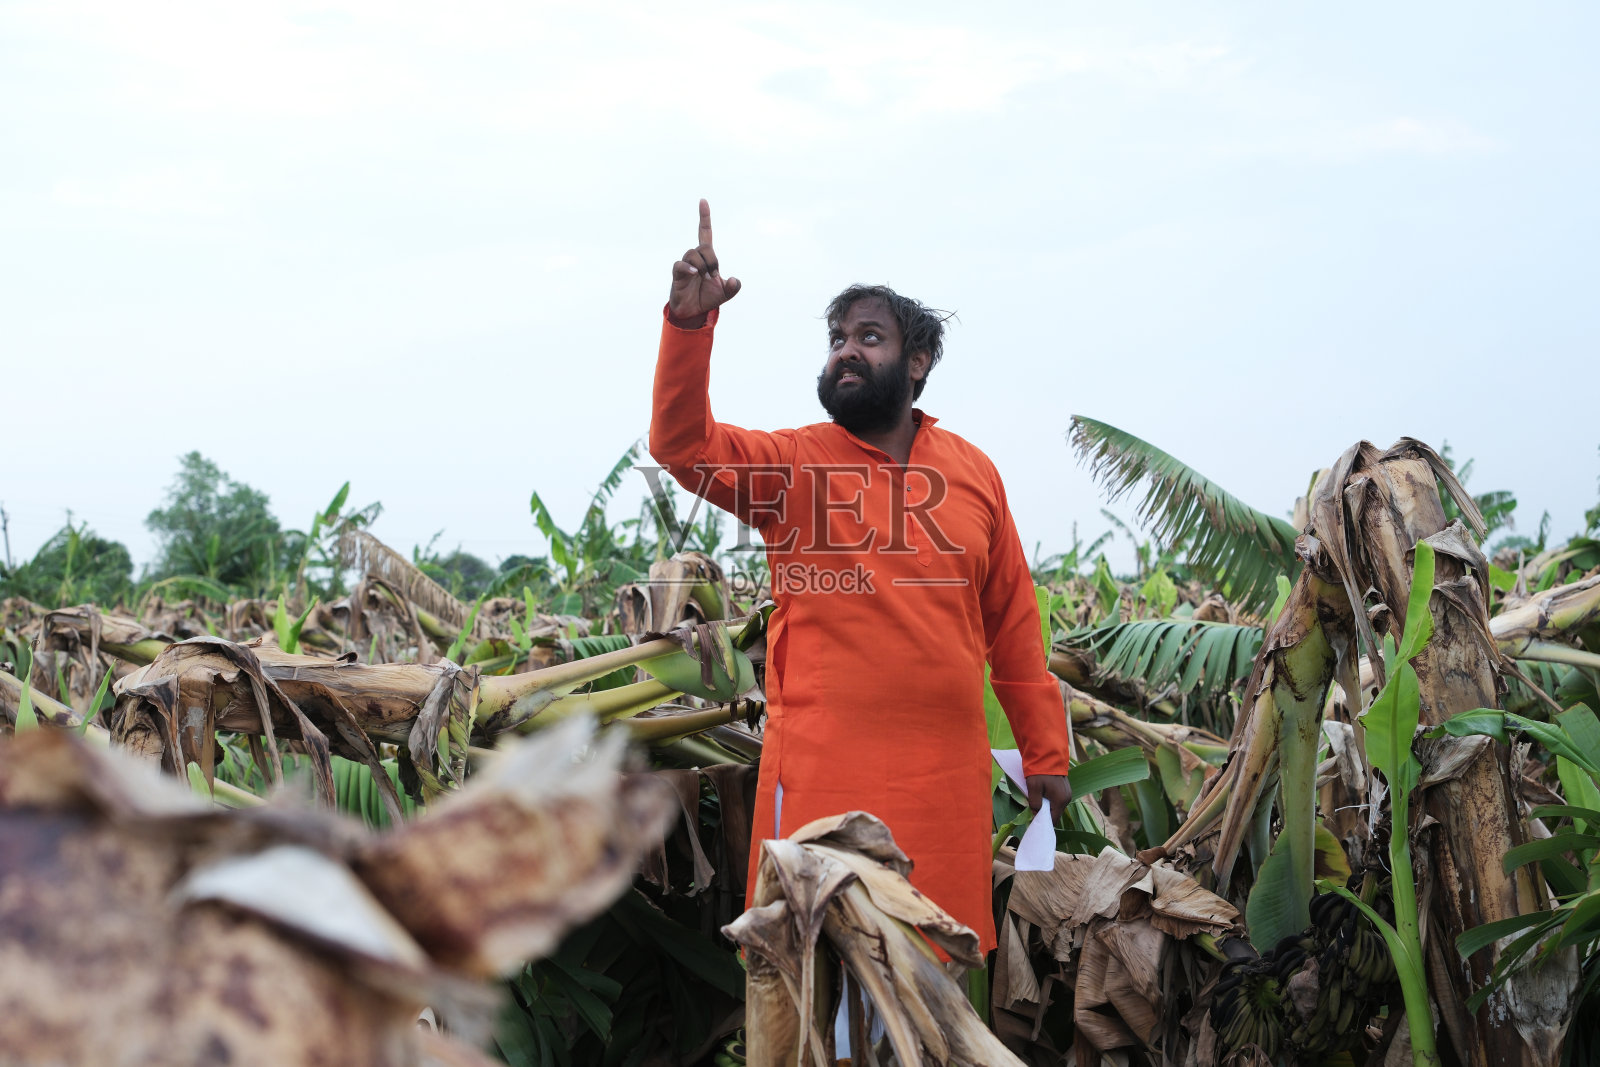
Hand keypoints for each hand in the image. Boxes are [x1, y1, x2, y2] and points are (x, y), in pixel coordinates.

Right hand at [668, 199, 740, 327]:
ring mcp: (685, 265)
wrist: (693, 312)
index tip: (703, 201)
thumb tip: (733, 280)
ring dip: (703, 266)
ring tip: (705, 278)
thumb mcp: (726, 294)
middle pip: (704, 247)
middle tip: (714, 276)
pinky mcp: (677, 274)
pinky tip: (695, 274)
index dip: (704, 218)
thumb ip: (734, 287)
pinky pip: (680, 265)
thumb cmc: (707, 298)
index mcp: (706, 258)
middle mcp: (695, 258)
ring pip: (693, 253)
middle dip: (712, 260)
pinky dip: (689, 268)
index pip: (704, 233)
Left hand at [1026, 774, 1070, 818]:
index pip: (1054, 820)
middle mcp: (1067, 799)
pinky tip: (1044, 794)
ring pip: (1057, 807)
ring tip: (1039, 799)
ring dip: (1048, 806)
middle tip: (1034, 808)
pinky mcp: (1066, 789)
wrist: (1047, 757)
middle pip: (1056, 814)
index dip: (1044, 821)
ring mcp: (1068, 794)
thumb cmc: (1039, 772)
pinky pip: (1058, 800)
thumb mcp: (1033, 787)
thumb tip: (1035, 814)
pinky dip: (1051, 800)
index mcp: (1060, 800)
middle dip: (1045, 813)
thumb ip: (1034, 803)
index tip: (1034, 819)